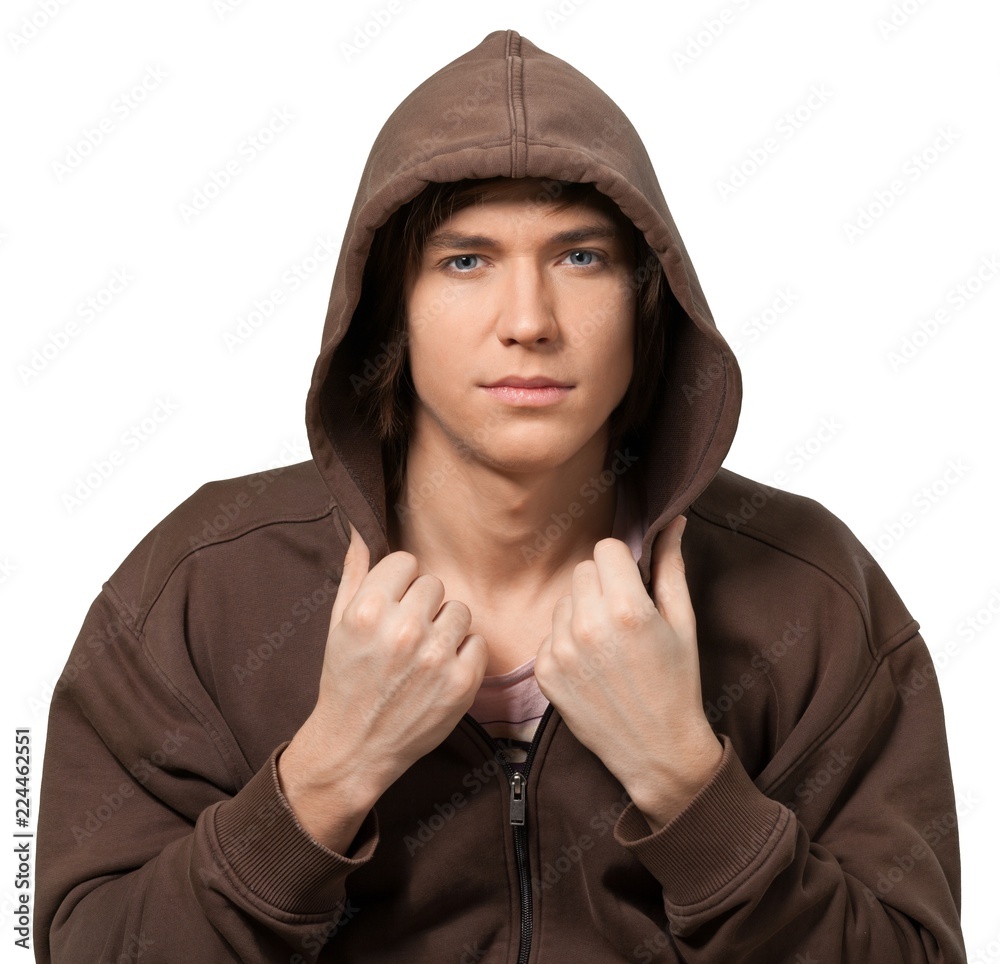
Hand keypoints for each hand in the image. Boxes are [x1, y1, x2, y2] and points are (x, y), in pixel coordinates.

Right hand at [279, 523, 487, 849]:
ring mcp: (435, 658)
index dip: (400, 582)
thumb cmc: (345, 680)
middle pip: (434, 584)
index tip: (394, 604)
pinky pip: (478, 642)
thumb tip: (360, 530)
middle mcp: (403, 630)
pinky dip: (464, 655)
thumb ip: (353, 574)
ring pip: (460, 611)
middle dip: (422, 605)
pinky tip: (440, 671)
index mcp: (368, 610)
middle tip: (406, 635)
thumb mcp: (337, 625)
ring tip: (424, 653)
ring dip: (446, 628)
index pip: (406, 562)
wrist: (354, 746)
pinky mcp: (461, 683)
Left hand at [534, 515, 721, 830]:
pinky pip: (550, 633)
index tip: (634, 584)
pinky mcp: (544, 672)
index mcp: (627, 609)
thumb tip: (674, 520)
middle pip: (583, 571)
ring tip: (609, 645)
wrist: (657, 751)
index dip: (623, 564)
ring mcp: (561, 650)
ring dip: (583, 612)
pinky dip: (567, 642)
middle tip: (624, 616)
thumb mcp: (683, 622)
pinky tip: (592, 666)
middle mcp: (588, 626)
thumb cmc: (677, 684)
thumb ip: (671, 566)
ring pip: (564, 600)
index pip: (606, 548)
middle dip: (603, 585)